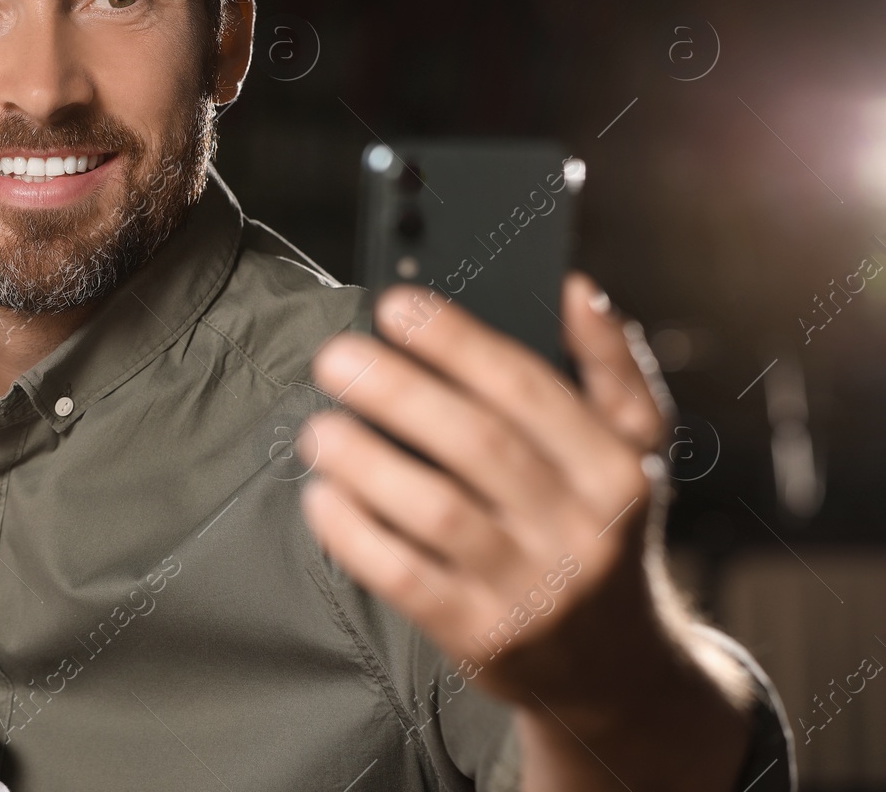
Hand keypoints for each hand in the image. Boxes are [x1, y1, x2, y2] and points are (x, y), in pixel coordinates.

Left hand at [299, 273, 750, 788]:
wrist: (617, 667)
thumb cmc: (605, 530)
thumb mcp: (636, 452)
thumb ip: (611, 367)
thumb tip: (572, 288)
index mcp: (616, 469)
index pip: (529, 388)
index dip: (459, 341)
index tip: (395, 305)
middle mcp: (581, 529)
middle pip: (477, 444)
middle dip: (397, 391)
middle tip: (334, 357)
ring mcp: (532, 589)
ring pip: (436, 512)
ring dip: (366, 462)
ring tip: (319, 428)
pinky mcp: (482, 636)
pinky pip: (406, 578)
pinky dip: (355, 534)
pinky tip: (321, 498)